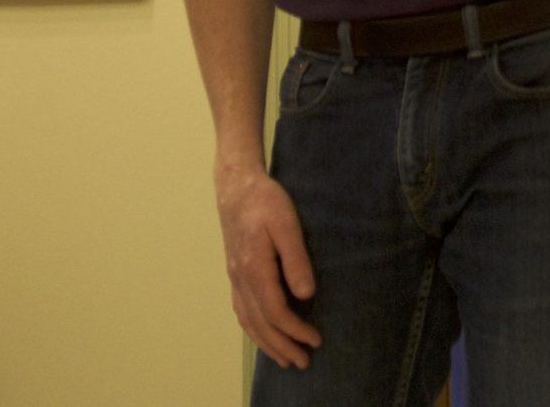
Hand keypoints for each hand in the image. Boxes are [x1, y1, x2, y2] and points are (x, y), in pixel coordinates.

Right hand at [216, 161, 321, 367]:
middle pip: (261, 323)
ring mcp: (234, 278)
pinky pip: (241, 311)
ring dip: (266, 343)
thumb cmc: (265, 201)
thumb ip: (296, 259)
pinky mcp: (234, 273)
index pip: (275, 311)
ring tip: (284, 358)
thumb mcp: (286, 224)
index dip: (295, 330)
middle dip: (282, 346)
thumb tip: (306, 294)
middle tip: (303, 363)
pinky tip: (262, 334)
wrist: (236, 186)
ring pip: (248, 321)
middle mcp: (241, 279)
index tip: (315, 340)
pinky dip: (252, 329)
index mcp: (254, 269)